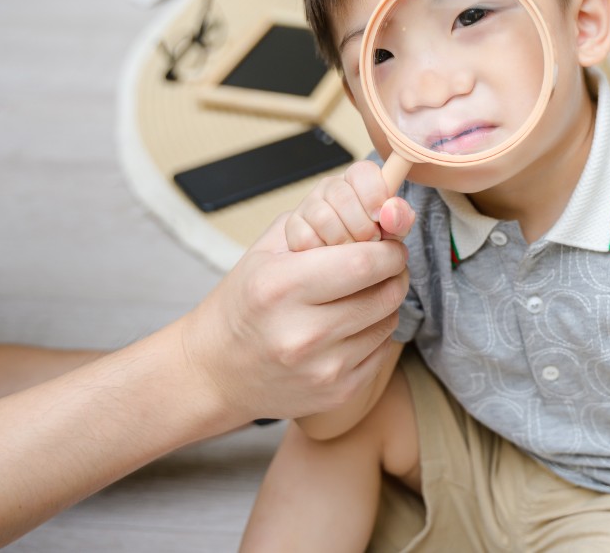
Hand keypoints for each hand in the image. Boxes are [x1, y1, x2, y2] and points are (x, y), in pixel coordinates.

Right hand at [178, 212, 409, 421]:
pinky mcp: (337, 394)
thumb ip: (320, 224)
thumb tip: (382, 216)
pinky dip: (374, 333)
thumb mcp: (267, 251)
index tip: (388, 244)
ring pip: (388, 321)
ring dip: (385, 302)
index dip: (388, 250)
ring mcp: (321, 369)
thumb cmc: (245, 301)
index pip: (363, 263)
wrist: (215, 372)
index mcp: (280, 287)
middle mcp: (301, 333)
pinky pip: (382, 351)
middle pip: (384, 294)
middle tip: (385, 265)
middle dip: (394, 273)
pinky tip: (348, 327)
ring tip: (359, 295)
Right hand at [285, 160, 415, 248]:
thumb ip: (399, 219)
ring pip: (324, 218)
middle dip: (361, 227)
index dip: (373, 193)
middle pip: (342, 196)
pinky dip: (322, 253)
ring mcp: (309, 205)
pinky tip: (330, 257)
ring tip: (351, 252)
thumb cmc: (371, 243)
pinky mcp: (293, 227)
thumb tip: (393, 213)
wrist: (339, 267)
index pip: (362, 171)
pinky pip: (306, 238)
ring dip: (343, 242)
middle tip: (370, 242)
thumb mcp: (393, 231)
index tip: (379, 217)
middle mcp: (331, 188)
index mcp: (359, 181)